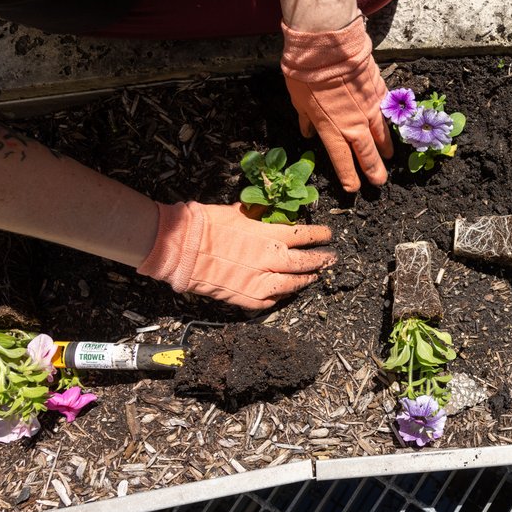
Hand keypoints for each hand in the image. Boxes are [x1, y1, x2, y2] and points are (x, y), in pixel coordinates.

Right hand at [137, 202, 335, 309]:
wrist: (180, 248)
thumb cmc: (205, 225)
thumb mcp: (237, 212)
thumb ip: (258, 216)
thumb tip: (269, 213)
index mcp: (269, 236)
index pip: (304, 236)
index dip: (319, 236)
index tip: (328, 235)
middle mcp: (269, 260)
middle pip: (305, 262)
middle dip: (321, 260)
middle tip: (332, 258)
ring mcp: (260, 282)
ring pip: (293, 284)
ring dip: (307, 279)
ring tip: (316, 276)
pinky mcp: (247, 298)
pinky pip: (272, 300)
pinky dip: (282, 295)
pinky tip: (288, 291)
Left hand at [281, 15, 393, 191]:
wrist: (327, 45)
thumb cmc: (305, 71)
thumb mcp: (298, 98)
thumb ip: (307, 118)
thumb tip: (309, 131)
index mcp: (330, 128)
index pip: (341, 158)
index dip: (348, 175)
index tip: (354, 188)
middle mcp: (353, 123)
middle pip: (366, 153)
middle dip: (373, 170)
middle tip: (379, 182)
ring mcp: (369, 108)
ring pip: (380, 134)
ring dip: (384, 148)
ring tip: (389, 157)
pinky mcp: (378, 92)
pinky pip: (385, 112)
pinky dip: (388, 122)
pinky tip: (390, 126)